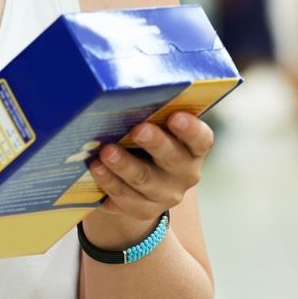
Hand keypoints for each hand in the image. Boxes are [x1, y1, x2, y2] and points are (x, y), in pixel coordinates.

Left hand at [84, 112, 214, 245]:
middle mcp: (184, 173)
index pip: (201, 139)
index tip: (175, 117)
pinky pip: (124, 197)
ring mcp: (164, 194)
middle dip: (155, 143)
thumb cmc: (144, 146)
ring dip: (124, 164)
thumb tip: (121, 89)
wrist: (135, 188)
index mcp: (192, 149)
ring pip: (144, 180)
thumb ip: (147, 115)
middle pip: (172, 158)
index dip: (190, 129)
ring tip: (106, 151)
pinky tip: (96, 168)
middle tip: (138, 129)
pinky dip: (108, 181)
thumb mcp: (153, 131)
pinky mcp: (142, 209)